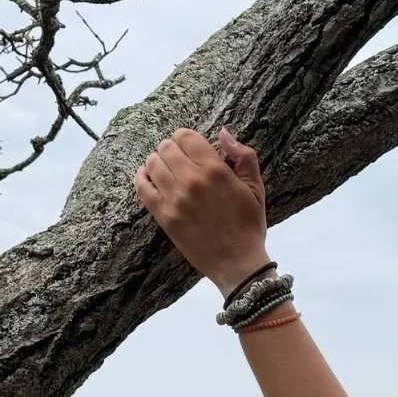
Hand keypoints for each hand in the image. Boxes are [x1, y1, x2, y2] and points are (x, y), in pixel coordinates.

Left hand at [133, 126, 268, 294]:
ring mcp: (175, 198)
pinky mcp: (164, 216)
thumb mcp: (255, 188)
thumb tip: (224, 133)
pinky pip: (142, 187)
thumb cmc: (249, 225)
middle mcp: (192, 180)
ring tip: (165, 170)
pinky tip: (148, 178)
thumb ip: (244, 156)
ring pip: (152, 163)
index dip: (185, 138)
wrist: (238, 263)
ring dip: (156, 162)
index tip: (189, 147)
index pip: (186, 137)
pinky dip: (142, 178)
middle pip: (166, 147)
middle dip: (171, 149)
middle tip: (177, 160)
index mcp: (215, 170)